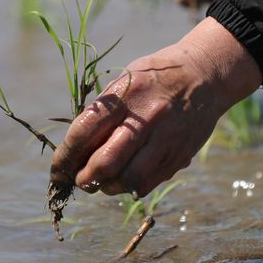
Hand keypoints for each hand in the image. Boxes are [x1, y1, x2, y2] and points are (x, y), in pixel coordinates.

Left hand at [49, 18, 260, 197]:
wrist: (205, 75)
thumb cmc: (156, 77)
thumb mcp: (126, 81)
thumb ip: (103, 112)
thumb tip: (76, 152)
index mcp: (126, 95)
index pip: (84, 133)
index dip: (65, 158)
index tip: (57, 171)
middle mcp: (146, 118)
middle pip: (105, 163)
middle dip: (84, 178)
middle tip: (80, 180)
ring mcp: (166, 139)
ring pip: (127, 180)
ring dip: (108, 187)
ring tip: (104, 181)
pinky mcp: (179, 155)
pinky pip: (147, 184)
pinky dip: (130, 187)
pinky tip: (126, 177)